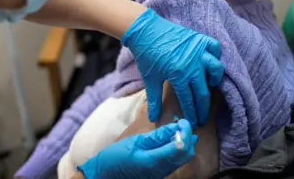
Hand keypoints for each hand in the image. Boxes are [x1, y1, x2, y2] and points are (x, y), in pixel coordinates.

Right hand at [78, 119, 197, 178]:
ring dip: (185, 144)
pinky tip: (171, 141)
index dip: (186, 132)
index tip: (183, 121)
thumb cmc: (115, 157)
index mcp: (154, 160)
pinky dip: (178, 151)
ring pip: (182, 160)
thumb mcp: (135, 141)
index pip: (181, 146)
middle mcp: (161, 170)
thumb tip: (174, 126)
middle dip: (189, 138)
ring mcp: (161, 175)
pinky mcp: (159, 175)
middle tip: (182, 125)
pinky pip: (175, 163)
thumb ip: (157, 136)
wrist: (104, 175)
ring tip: (177, 131)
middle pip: (186, 155)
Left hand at [122, 9, 223, 126]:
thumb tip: (154, 118)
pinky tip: (210, 61)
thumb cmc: (147, 55)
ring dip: (215, 79)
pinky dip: (215, 54)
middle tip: (203, 116)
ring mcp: (198, 51)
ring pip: (215, 68)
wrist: (146, 30)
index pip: (189, 100)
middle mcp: (192, 65)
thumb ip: (154, 99)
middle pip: (203, 91)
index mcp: (179, 76)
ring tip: (210, 85)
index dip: (192, 113)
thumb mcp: (150, 79)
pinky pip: (214, 47)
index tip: (195, 122)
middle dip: (204, 107)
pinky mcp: (199, 39)